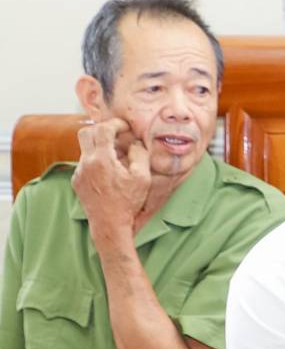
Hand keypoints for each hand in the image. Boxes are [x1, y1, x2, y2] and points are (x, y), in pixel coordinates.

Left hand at [72, 118, 148, 235]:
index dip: (115, 124)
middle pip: (86, 132)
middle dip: (101, 130)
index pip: (103, 129)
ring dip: (100, 147)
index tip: (124, 127)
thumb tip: (134, 143)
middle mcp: (86, 163)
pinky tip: (109, 172)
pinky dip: (97, 161)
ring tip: (117, 157)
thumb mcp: (143, 178)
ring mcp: (79, 172)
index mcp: (102, 160)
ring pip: (85, 148)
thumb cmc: (128, 202)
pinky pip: (85, 162)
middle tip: (116, 135)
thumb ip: (140, 155)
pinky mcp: (77, 180)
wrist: (109, 224)